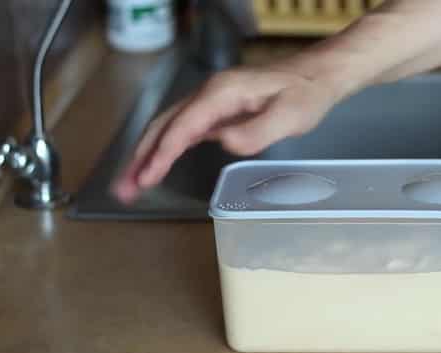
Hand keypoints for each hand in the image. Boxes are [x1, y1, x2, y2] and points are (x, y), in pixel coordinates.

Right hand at [112, 65, 340, 202]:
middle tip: (122, 188)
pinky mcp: (219, 112)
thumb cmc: (306, 94)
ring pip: (169, 128)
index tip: (146, 178)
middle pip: (164, 126)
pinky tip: (156, 165)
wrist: (318, 76)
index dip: (162, 153)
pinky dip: (166, 149)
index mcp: (221, 93)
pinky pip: (184, 131)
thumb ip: (257, 131)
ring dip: (147, 155)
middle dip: (140, 158)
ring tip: (129, 184)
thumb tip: (224, 143)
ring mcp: (212, 102)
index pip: (182, 126)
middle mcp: (210, 94)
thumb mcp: (289, 115)